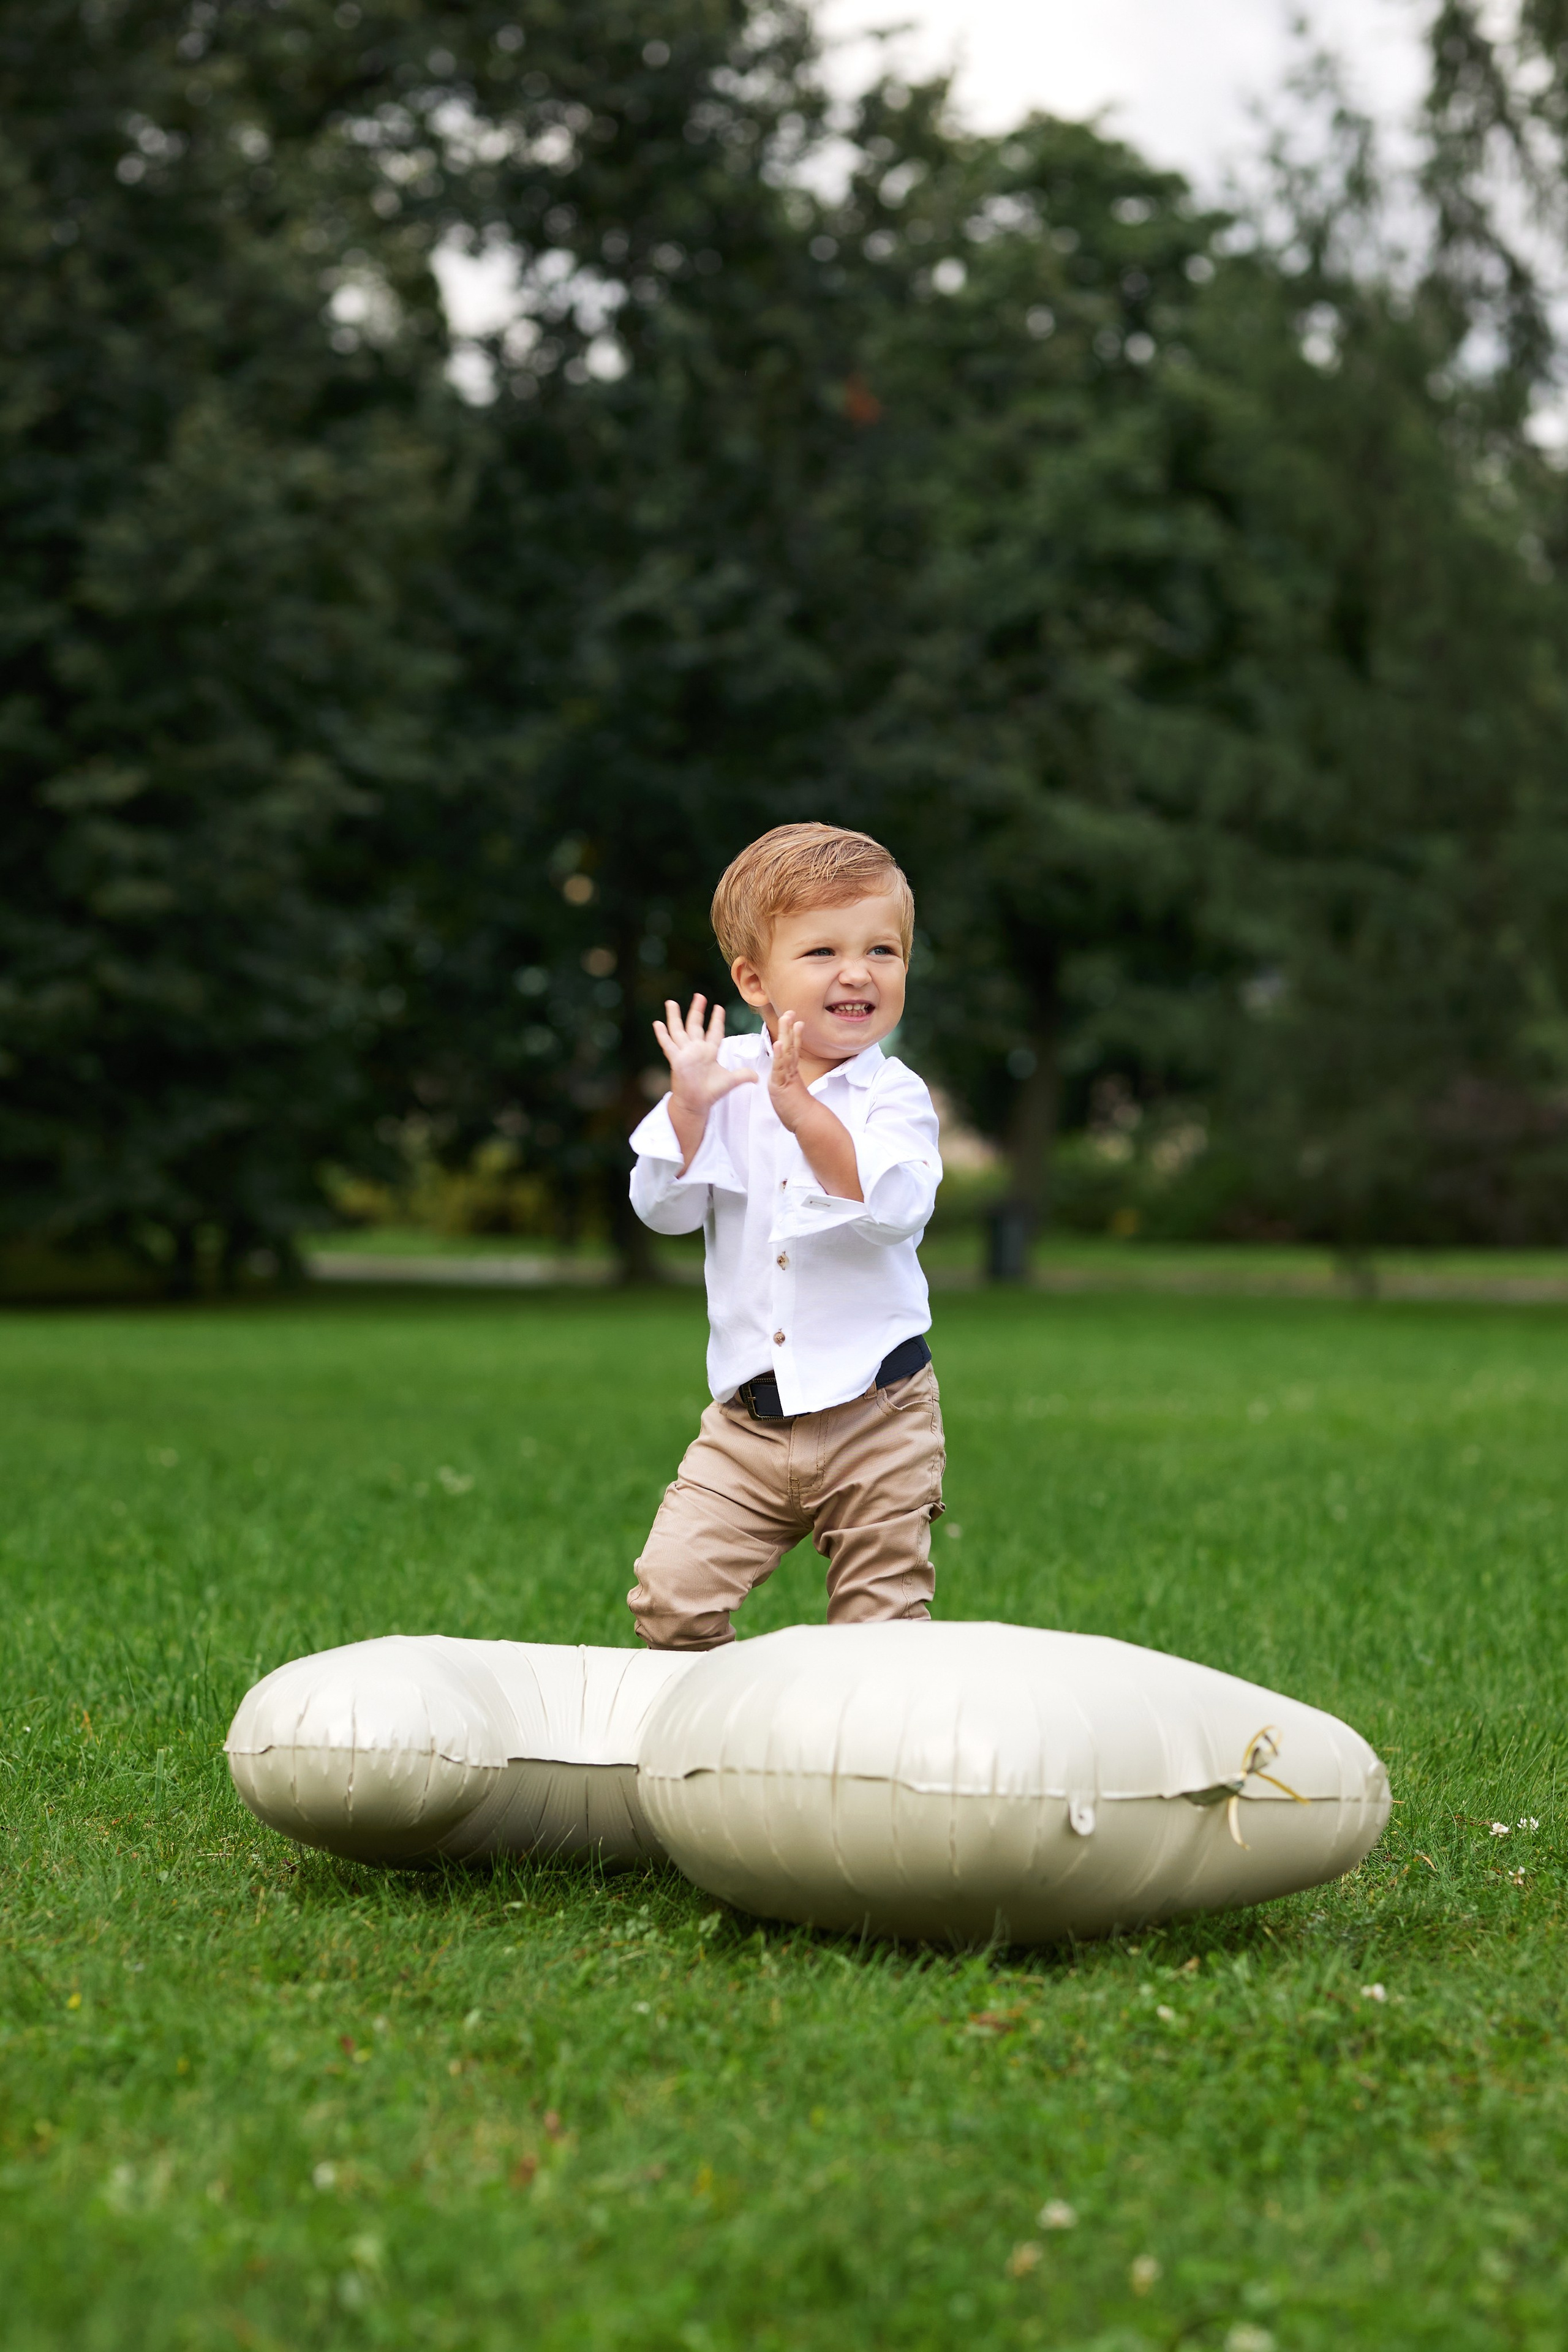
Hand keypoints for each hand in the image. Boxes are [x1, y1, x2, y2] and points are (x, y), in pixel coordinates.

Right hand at [651, 995, 756, 1118]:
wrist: (696, 1104)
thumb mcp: (730, 1082)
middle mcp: (696, 1049)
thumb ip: (743, 1076)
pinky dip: (662, 1034)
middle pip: (695, 1025)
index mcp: (710, 1052)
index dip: (717, 1020)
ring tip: (671, 1002)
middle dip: (697, 1010)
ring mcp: (684, 1053)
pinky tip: (657, 1023)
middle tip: (699, 996)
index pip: (714, 1032)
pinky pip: (668, 1045)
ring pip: (678, 1030)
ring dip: (675, 1016)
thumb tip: (757, 1078)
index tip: (718, 1007)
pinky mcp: (676, 1060)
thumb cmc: (711, 1093)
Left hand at [767, 1010, 812, 1131]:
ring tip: (786, 1019)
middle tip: (790, 1012)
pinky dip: (779, 1055)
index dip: (795, 1036)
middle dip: (789, 1028)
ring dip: (786, 1034)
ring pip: (786, 1052)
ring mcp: (787, 1077)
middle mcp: (790, 1072)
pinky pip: (780, 1067)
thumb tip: (792, 1085)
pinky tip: (779, 1043)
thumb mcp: (791, 1096)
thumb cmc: (799, 1112)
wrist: (806, 1122)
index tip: (797, 1022)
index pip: (793, 1050)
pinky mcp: (782, 1084)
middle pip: (791, 1045)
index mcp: (791, 1074)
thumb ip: (790, 1087)